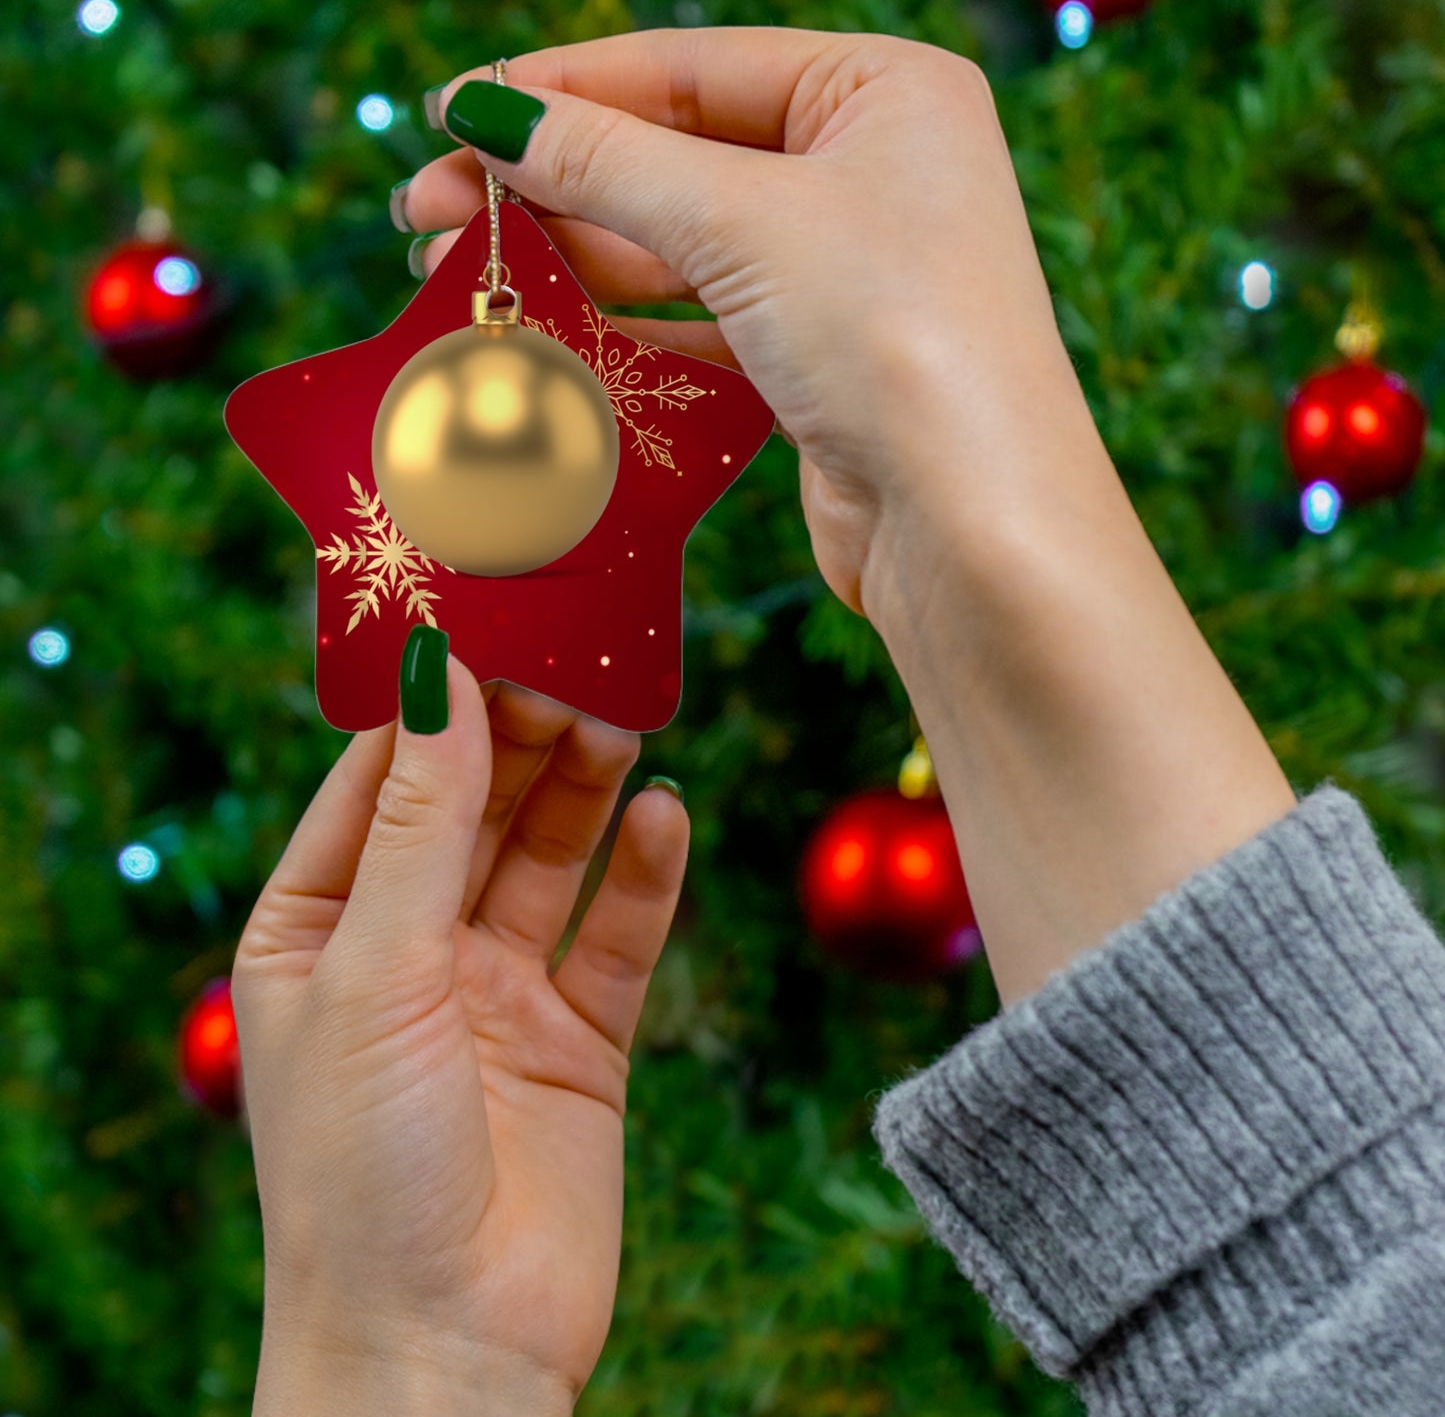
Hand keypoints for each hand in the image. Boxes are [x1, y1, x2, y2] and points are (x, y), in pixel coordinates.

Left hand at [232, 656, 687, 1410]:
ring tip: (623, 723)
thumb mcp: (375, 971)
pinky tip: (667, 817)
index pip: (376, 783)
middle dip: (520, 739)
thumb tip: (437, 678)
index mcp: (318, 931)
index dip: (430, 706)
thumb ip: (418, 823)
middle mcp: (407, 952)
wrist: (446, 1351)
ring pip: (549, 858)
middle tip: (577, 667)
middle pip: (473, 809)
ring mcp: (497, 995)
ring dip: (584, 790)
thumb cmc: (362, 1170)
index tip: (487, 626)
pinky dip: (644, 876)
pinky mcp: (579, 1041)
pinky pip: (616, 937)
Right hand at [400, 28, 1095, 617]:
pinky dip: (624, 322)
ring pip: (681, 243)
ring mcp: (846, 269)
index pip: (689, 67)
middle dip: (551, 180)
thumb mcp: (743, 221)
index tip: (453, 112)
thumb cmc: (895, 338)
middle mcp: (871, 170)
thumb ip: (609, 161)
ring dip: (573, 254)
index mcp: (882, 90)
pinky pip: (702, 319)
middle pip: (675, 154)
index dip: (562, 89)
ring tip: (461, 266)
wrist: (970, 526)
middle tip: (428, 208)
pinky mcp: (820, 359)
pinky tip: (544, 324)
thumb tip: (489, 112)